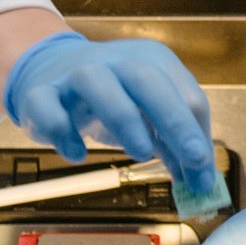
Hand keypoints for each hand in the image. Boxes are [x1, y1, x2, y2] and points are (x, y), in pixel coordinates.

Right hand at [3, 31, 215, 206]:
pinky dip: (63, 132)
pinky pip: (48, 107)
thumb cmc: (113, 96)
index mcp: (151, 61)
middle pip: (147, 79)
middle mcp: (115, 61)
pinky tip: (78, 155)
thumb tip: (201, 183)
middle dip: (174, 118)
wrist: (51, 69)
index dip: (196, 133)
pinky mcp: (41, 93)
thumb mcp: (148, 114)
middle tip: (193, 158)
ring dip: (123, 117)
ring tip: (141, 153)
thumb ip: (174, 145)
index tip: (204, 171)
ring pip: (96, 82)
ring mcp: (75, 74)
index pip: (183, 92)